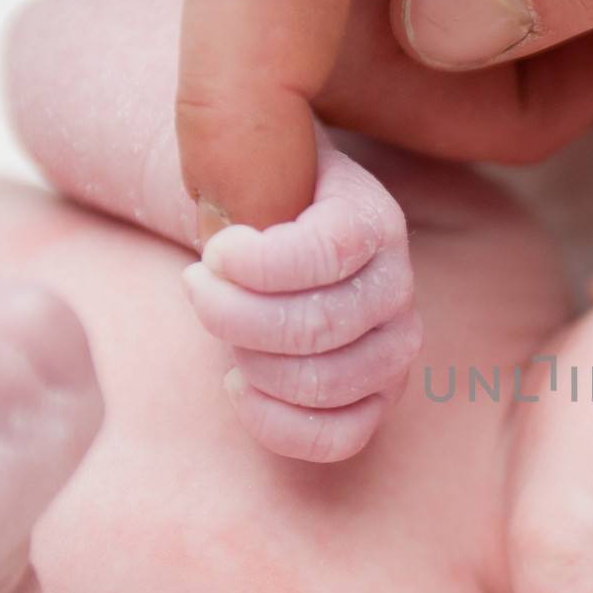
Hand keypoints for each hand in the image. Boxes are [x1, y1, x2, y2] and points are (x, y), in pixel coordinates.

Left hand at [181, 132, 420, 463]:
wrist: (284, 227)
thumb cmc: (261, 198)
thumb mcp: (256, 162)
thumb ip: (239, 157)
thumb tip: (219, 211)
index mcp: (374, 221)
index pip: (330, 251)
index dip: (260, 263)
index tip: (213, 253)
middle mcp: (397, 286)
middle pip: (321, 324)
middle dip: (234, 315)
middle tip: (195, 287)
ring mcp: (395, 347)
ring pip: (326, 383)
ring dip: (252, 365)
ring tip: (222, 337)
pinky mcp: (379, 395)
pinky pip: (340, 436)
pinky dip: (277, 423)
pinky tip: (237, 384)